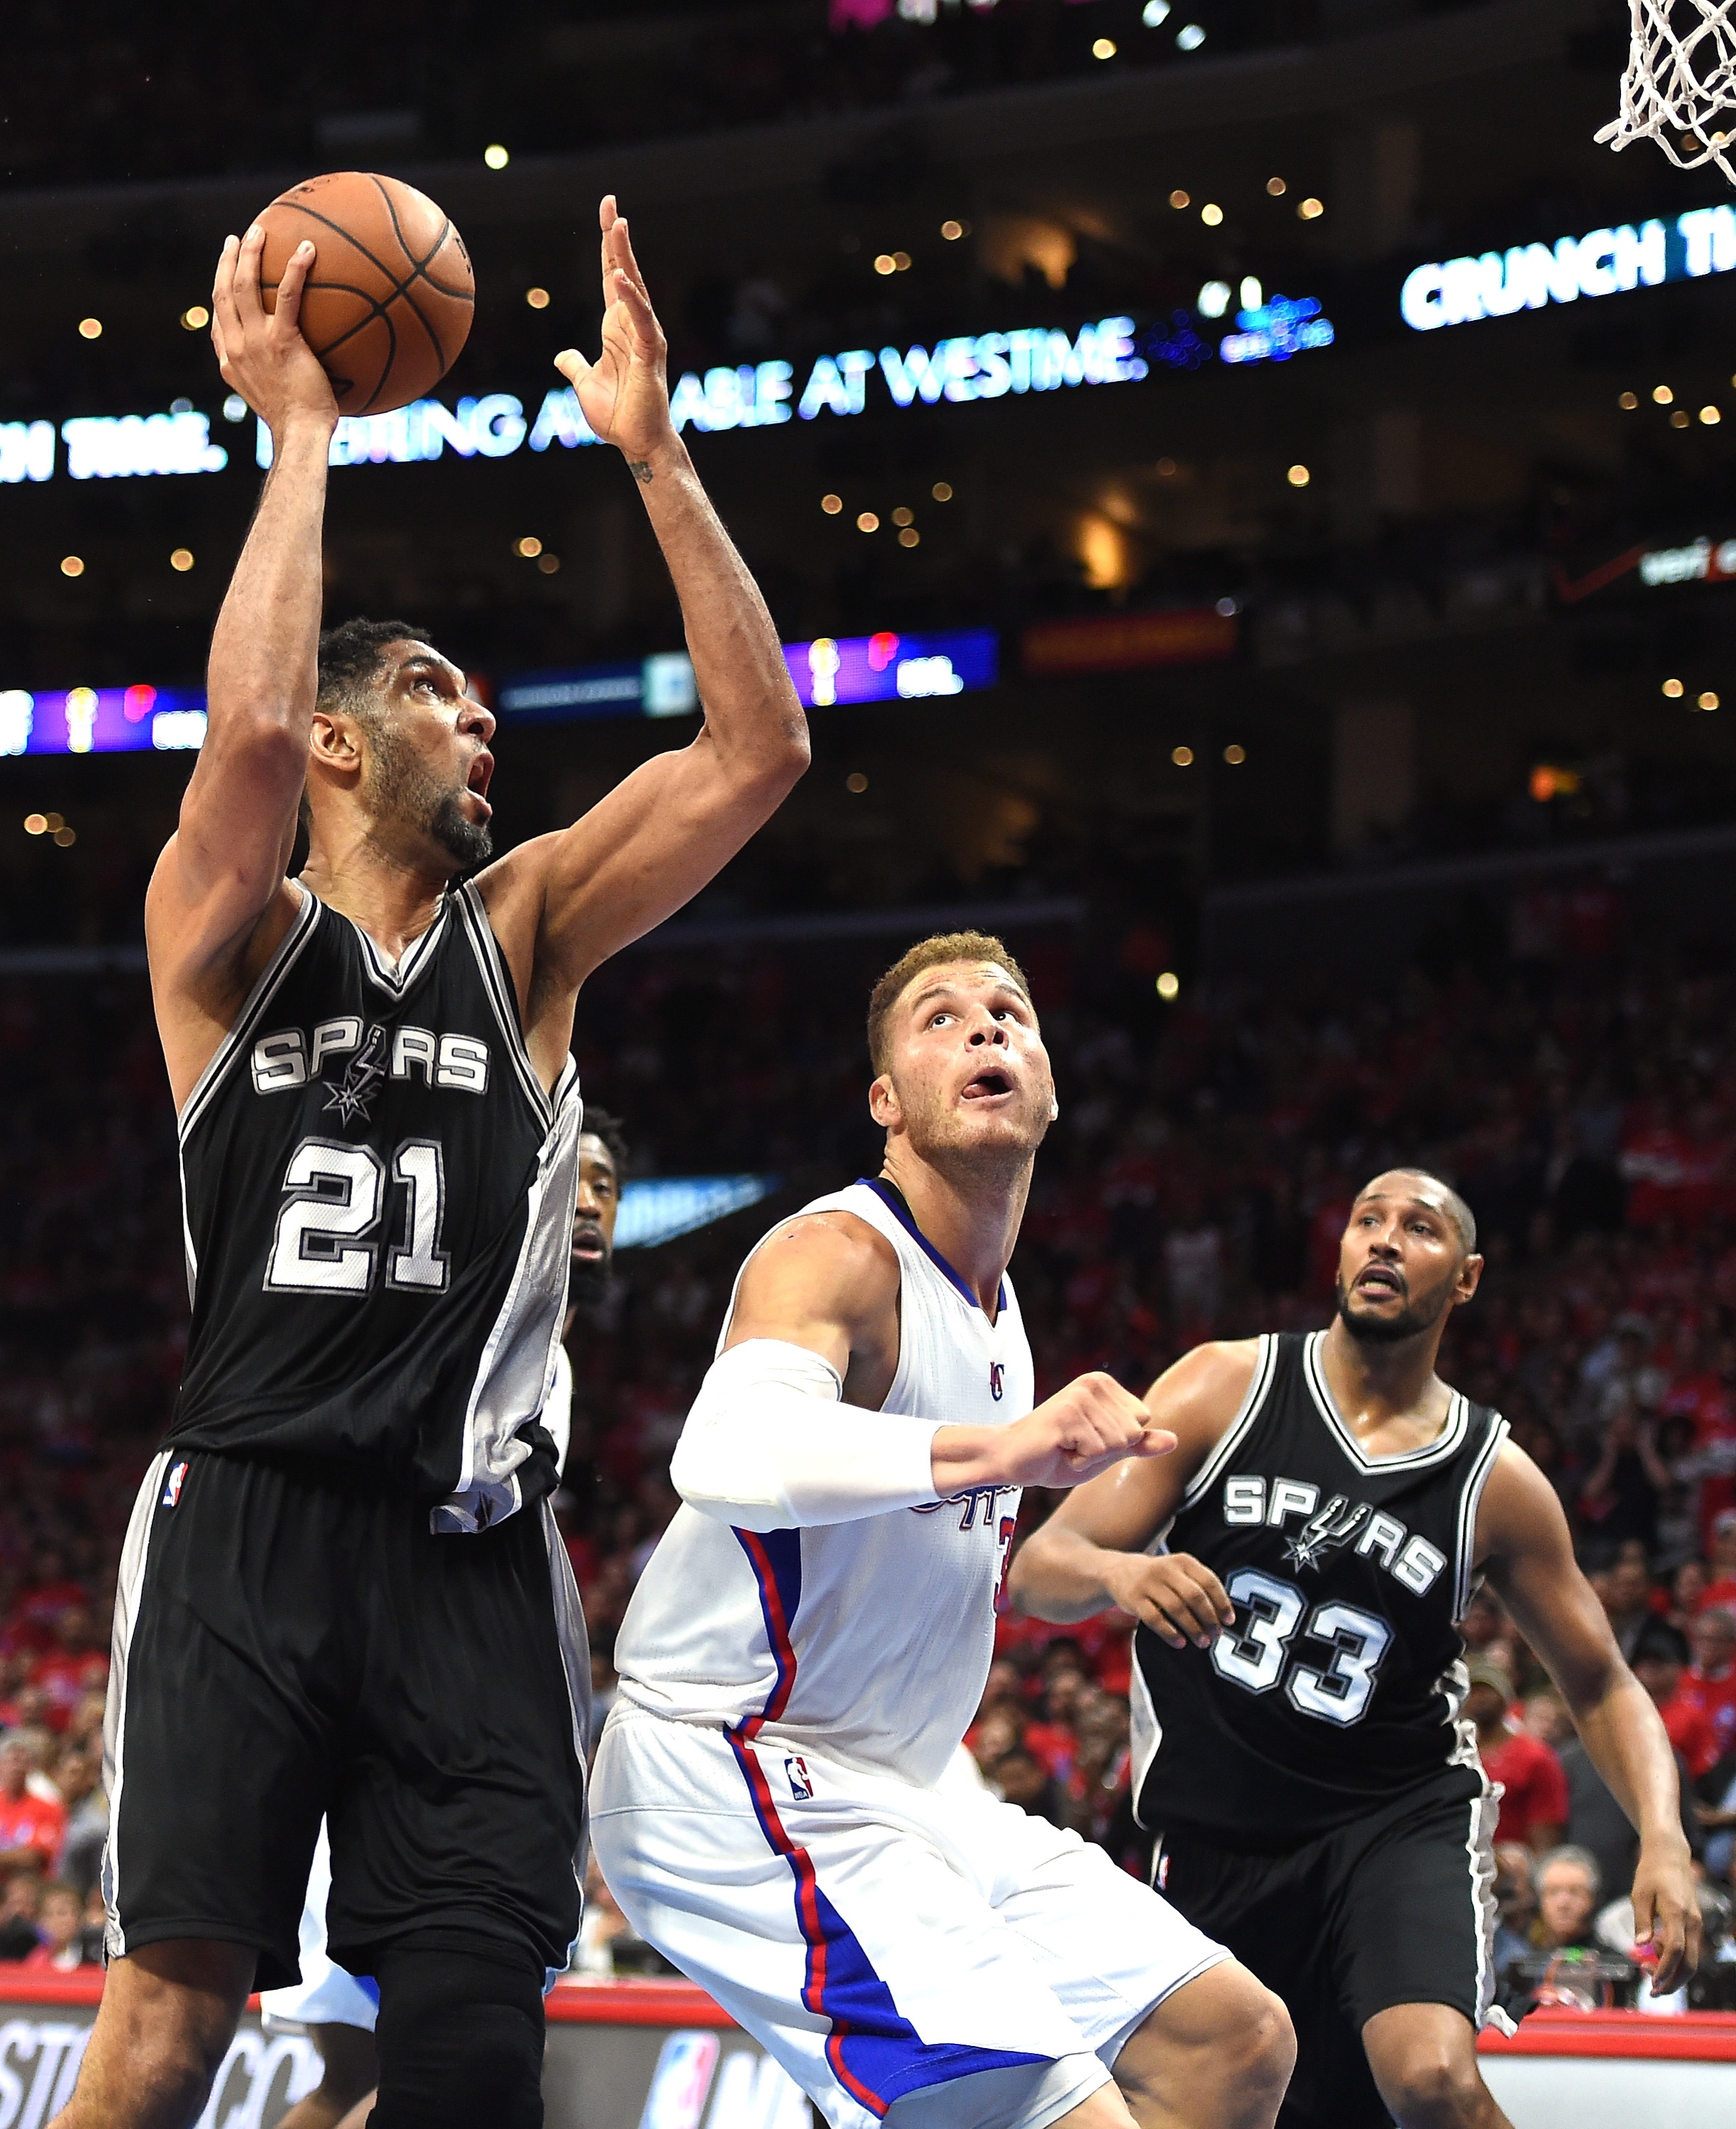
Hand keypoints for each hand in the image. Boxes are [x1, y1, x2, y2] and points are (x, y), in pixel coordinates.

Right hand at [210, 227, 336, 436]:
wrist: (300, 434)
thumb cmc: (298, 425)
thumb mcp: (275, 402)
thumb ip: (275, 379)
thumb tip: (296, 369)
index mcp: (230, 362)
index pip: (218, 321)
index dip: (219, 294)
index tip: (225, 276)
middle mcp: (237, 347)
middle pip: (223, 292)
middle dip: (227, 261)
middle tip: (235, 239)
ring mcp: (256, 342)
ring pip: (243, 285)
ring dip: (249, 253)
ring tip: (259, 230)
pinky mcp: (281, 340)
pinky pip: (286, 295)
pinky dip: (295, 268)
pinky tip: (308, 249)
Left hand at [553, 197, 674, 466]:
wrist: (636, 444)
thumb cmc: (618, 416)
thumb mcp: (585, 384)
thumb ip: (575, 365)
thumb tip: (562, 356)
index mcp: (617, 328)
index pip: (611, 278)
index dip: (608, 248)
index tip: (607, 215)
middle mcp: (633, 326)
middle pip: (624, 272)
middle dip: (617, 238)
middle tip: (611, 204)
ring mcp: (644, 337)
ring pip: (634, 289)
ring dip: (625, 257)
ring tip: (618, 226)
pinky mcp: (650, 353)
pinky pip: (639, 319)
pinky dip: (629, 298)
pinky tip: (618, 277)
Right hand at [954, 1373, 1174, 1491]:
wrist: (1012, 1459)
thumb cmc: (1057, 1455)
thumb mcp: (1106, 1451)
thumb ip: (1139, 1444)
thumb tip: (1175, 1440)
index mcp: (1105, 1385)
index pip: (1142, 1422)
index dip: (1118, 1443)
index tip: (1088, 1440)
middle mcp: (1094, 1382)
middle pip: (1132, 1432)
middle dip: (1106, 1451)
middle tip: (1074, 1445)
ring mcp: (1080, 1396)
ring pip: (1117, 1443)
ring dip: (1091, 1457)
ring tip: (1066, 1447)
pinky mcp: (1067, 1413)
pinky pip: (1097, 1451)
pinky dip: (1079, 1461)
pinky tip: (1058, 1450)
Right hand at [1102, 1550, 1235, 1649]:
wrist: (1118, 1570)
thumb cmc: (1158, 1577)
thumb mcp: (1178, 1571)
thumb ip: (1198, 1586)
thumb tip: (1223, 1617)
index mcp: (1182, 1560)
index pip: (1209, 1581)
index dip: (1222, 1603)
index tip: (1228, 1621)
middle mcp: (1166, 1568)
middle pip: (1194, 1596)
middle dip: (1209, 1619)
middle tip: (1216, 1635)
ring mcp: (1148, 1582)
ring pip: (1177, 1608)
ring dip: (1193, 1628)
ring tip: (1202, 1642)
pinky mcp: (1134, 1598)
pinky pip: (1155, 1619)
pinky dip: (1170, 1633)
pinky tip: (1180, 1642)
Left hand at [1630, 1836, 1700, 1991]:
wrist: (1670, 1856)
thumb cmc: (1651, 1873)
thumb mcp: (1639, 1894)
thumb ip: (1641, 1921)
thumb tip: (1639, 1947)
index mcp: (1676, 1913)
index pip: (1676, 1949)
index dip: (1665, 1969)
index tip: (1651, 1983)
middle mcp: (1692, 1922)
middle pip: (1689, 1963)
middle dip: (1673, 1982)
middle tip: (1652, 1991)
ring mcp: (1696, 1924)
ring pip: (1692, 1960)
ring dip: (1673, 1972)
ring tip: (1646, 1968)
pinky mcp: (1694, 1924)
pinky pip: (1689, 1950)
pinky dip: (1675, 1959)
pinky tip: (1656, 1951)